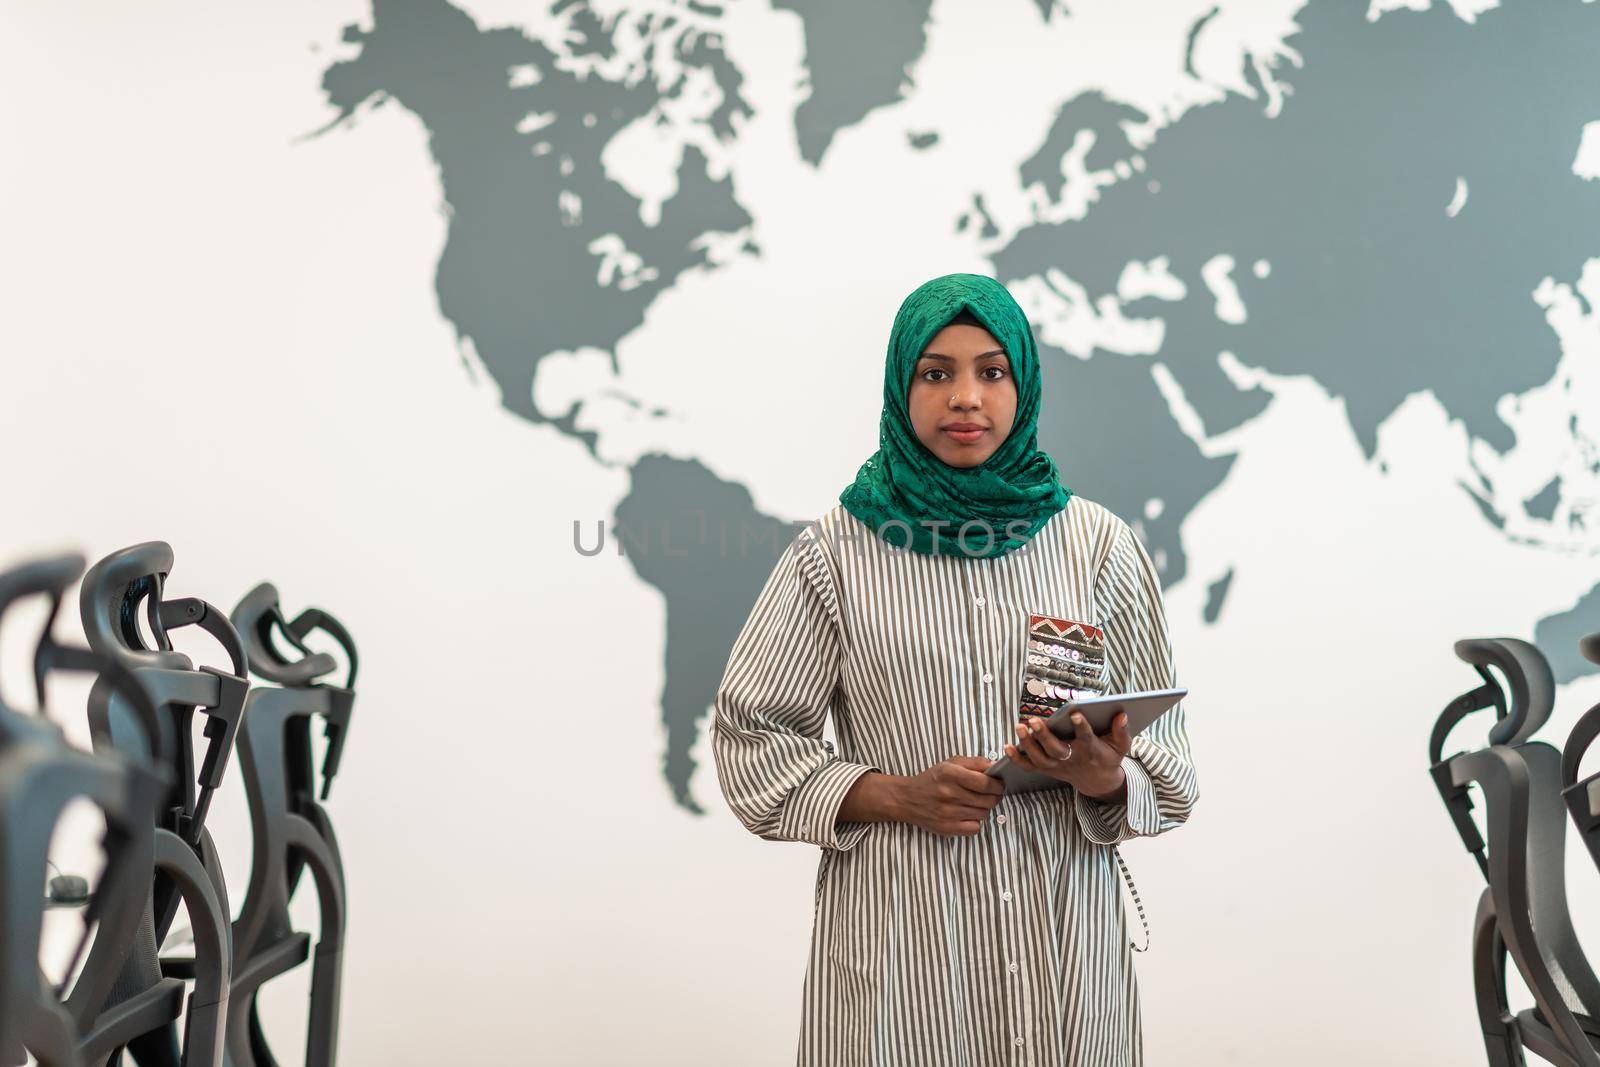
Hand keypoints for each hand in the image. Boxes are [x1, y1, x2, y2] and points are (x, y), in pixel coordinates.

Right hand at [892, 756, 1006, 836]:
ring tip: (973, 803)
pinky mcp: (947, 828)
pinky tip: (966, 814)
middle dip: (994, 797)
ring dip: (983, 809)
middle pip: (988, 800)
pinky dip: (974, 822)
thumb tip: (995, 768)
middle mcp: (948, 793)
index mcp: (950, 773)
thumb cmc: (932, 780)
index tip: (999, 784)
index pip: (985, 783)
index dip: (998, 784)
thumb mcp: (950, 763)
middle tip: (989, 794)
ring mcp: (948, 813)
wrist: (907, 799)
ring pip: (984, 814)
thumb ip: (975, 763)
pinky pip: (975, 828)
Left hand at [1004, 711, 1131, 801]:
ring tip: (1019, 727)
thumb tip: (1122, 715)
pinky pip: (1029, 766)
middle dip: (1044, 736)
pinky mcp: (1047, 769)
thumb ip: (1122, 732)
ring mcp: (1057, 766)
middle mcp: (1072, 759)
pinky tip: (1007, 746)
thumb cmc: (1108, 757)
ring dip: (1028, 744)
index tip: (1075, 714)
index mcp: (1091, 751)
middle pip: (1056, 750)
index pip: (1086, 739)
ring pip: (1040, 758)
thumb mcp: (1121, 747)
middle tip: (1033, 720)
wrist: (1098, 782)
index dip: (1081, 727)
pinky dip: (1017, 758)